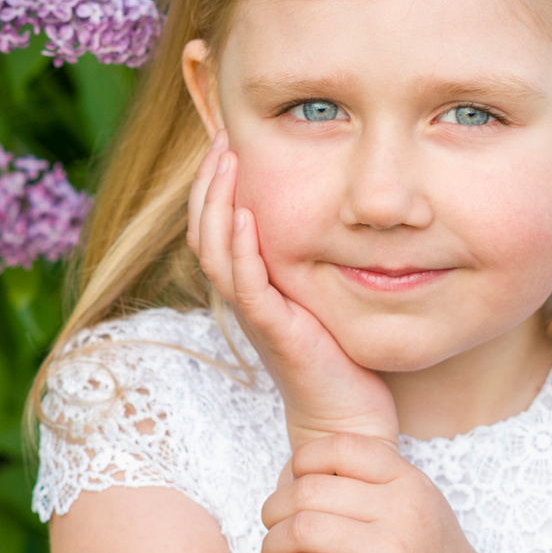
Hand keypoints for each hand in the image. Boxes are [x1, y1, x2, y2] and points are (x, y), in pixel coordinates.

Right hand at [188, 133, 398, 446]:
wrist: (348, 413)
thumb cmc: (340, 354)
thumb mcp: (322, 291)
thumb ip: (312, 255)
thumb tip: (334, 208)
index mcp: (251, 285)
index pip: (214, 226)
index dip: (212, 185)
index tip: (226, 142)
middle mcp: (244, 297)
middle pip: (203, 231)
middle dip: (208, 182)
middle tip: (220, 139)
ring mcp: (254, 314)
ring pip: (215, 251)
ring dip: (217, 203)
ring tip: (226, 162)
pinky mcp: (272, 331)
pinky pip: (245, 284)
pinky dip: (241, 247)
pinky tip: (245, 214)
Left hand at [257, 434, 523, 552]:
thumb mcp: (422, 515)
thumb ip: (379, 488)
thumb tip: (309, 470)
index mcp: (411, 484)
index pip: (340, 447)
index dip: (302, 463)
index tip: (290, 489)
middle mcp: (404, 510)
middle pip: (310, 490)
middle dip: (276, 510)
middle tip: (272, 530)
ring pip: (303, 530)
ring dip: (273, 546)